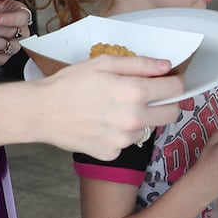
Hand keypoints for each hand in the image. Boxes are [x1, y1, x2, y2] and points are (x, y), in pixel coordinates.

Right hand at [38, 55, 184, 157]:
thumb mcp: (104, 63)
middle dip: (166, 103)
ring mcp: (123, 140)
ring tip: (116, 109)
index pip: (176, 90)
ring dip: (142, 120)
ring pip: (149, 129)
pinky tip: (103, 124)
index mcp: (134, 92)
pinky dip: (121, 135)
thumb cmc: (70, 83)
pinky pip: (127, 143)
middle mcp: (133, 119)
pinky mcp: (111, 153)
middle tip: (149, 96)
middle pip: (172, 114)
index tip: (169, 81)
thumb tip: (166, 66)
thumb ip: (140, 64)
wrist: (40, 111)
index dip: (175, 82)